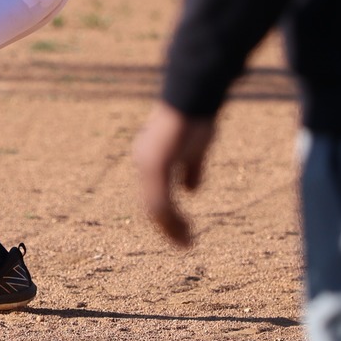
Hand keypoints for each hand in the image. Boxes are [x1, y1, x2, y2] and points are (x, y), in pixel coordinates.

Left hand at [132, 101, 216, 247]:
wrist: (194, 96)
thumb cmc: (196, 117)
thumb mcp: (196, 148)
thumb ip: (191, 169)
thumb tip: (191, 190)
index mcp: (151, 158)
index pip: (154, 194)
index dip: (168, 215)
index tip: (184, 231)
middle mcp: (144, 161)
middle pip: (151, 205)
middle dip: (168, 227)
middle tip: (185, 244)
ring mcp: (148, 163)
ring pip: (154, 208)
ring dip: (171, 229)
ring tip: (187, 243)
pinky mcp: (156, 164)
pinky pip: (160, 202)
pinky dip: (172, 221)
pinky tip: (185, 231)